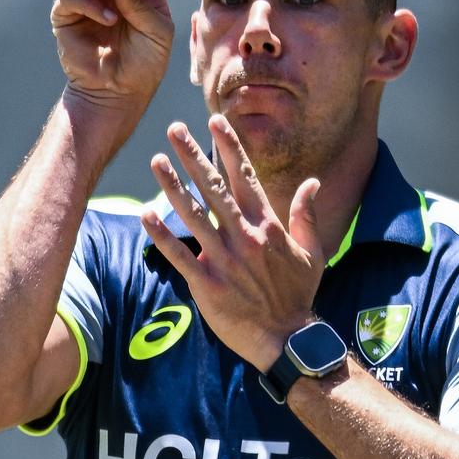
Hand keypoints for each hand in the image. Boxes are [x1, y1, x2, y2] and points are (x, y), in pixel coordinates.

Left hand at [142, 116, 323, 370]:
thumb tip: (313, 182)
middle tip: (174, 129)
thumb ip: (307, 215)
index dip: (229, 147)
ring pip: (194, 216)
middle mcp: (245, 238)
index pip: (246, 177)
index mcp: (268, 226)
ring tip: (156, 160)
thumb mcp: (313, 252)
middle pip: (214, 188)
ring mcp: (225, 261)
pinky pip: (180, 256)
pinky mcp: (209, 285)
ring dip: (173, 186)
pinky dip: (162, 236)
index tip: (215, 121)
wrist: (288, 338)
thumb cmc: (299, 295)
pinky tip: (146, 214)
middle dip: (193, 156)